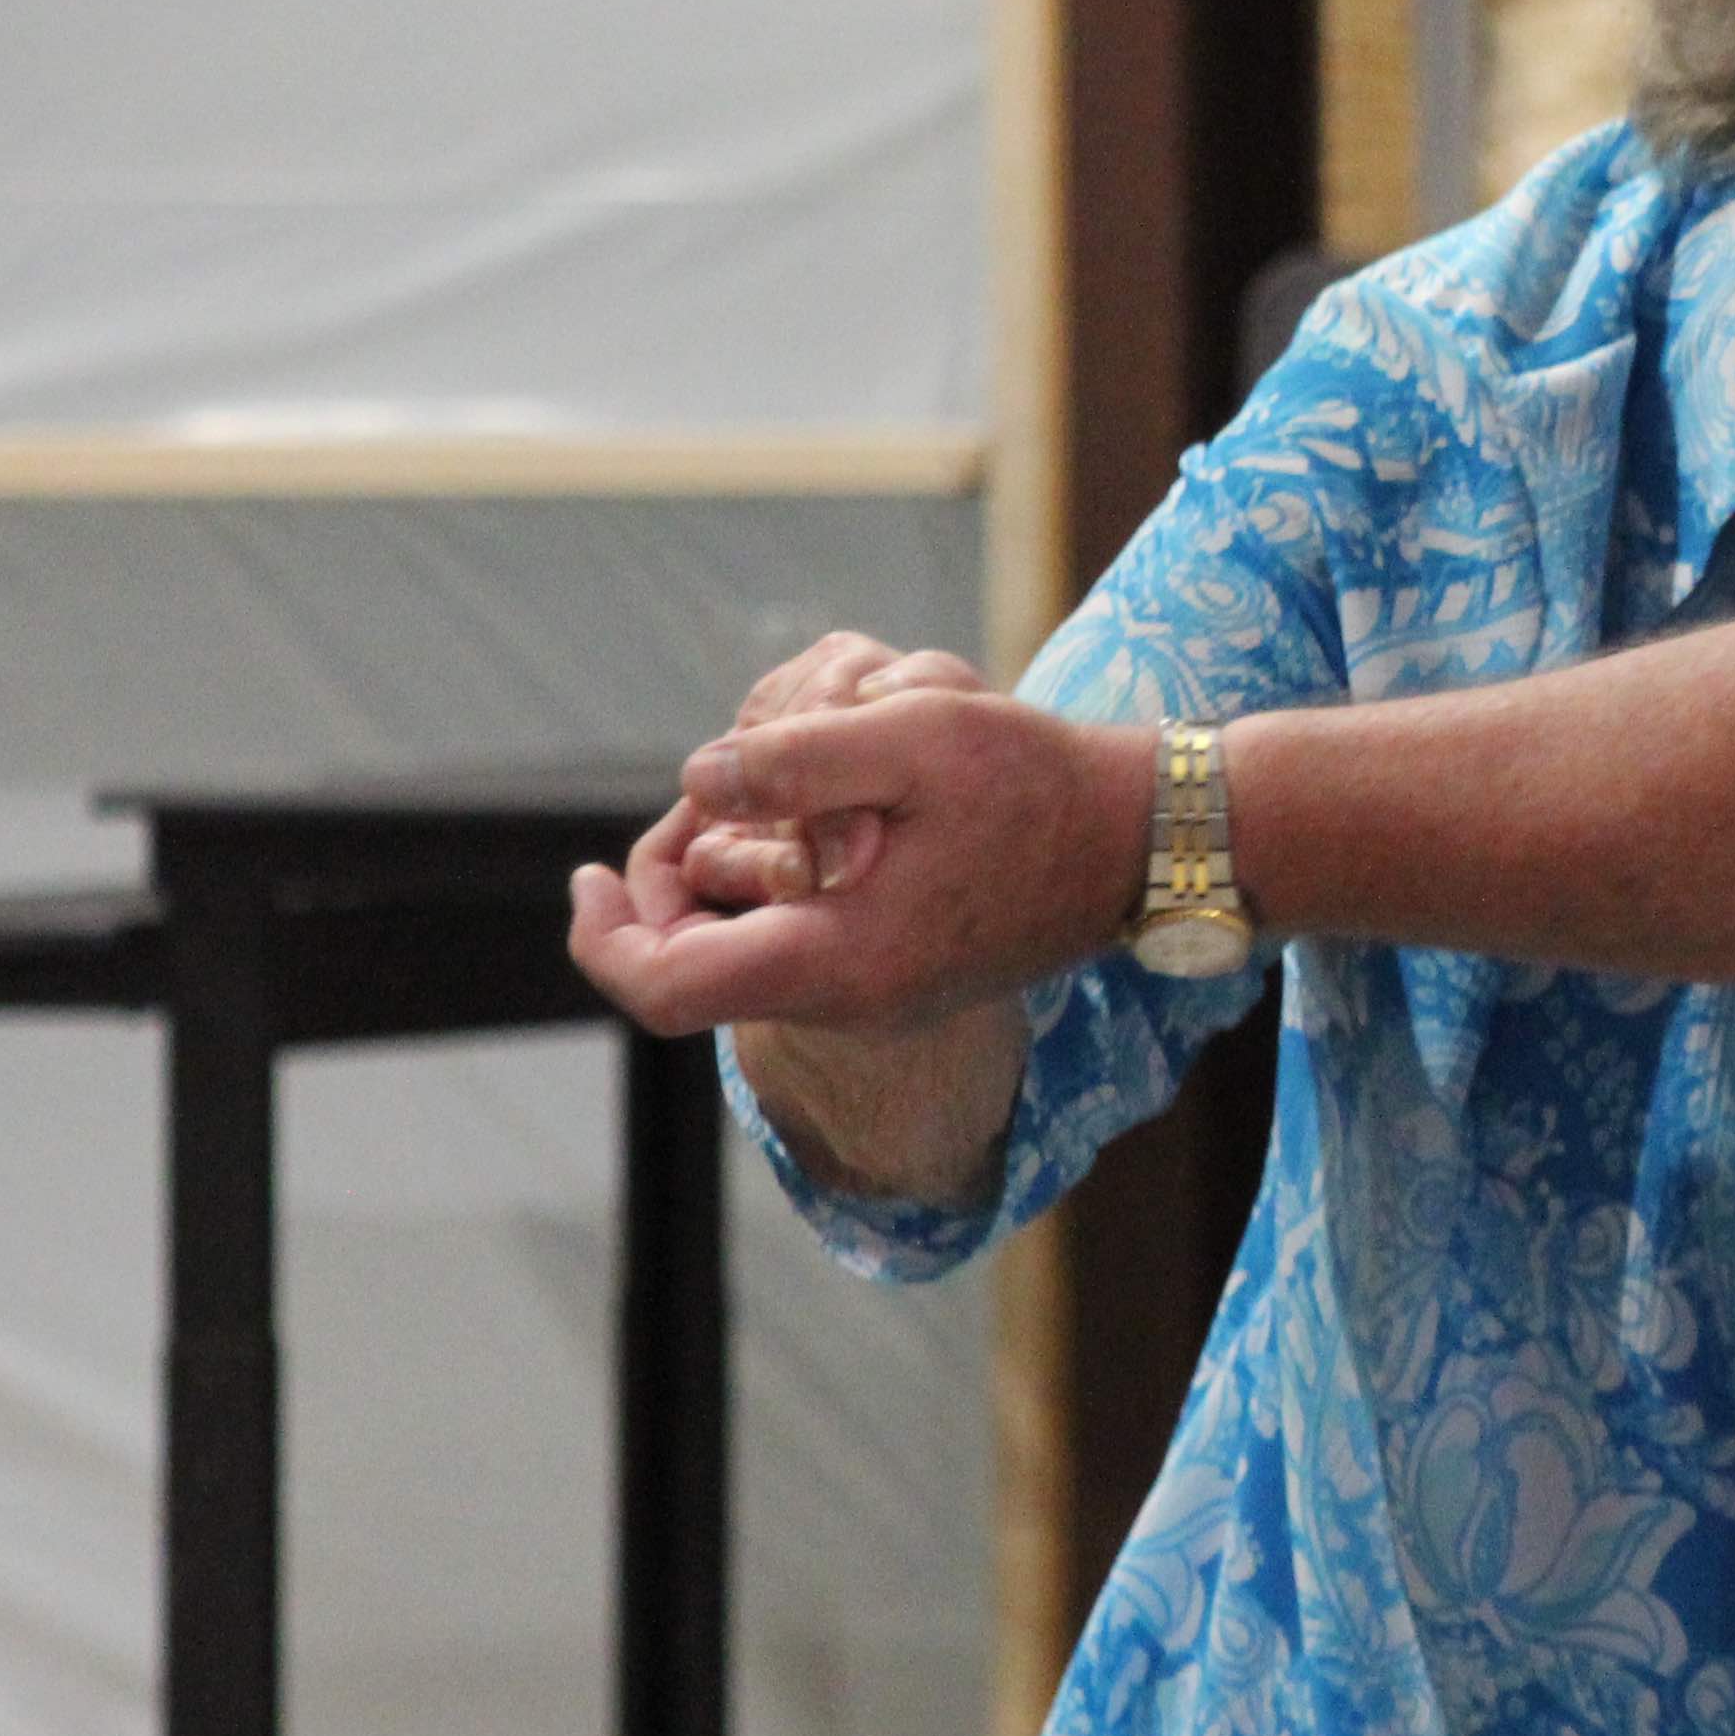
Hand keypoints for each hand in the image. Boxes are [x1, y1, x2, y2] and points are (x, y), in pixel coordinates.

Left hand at [569, 680, 1157, 1038]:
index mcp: (838, 961)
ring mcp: (879, 993)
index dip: (605, 934)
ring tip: (756, 793)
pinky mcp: (905, 971)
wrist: (1149, 841)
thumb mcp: (921, 737)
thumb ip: (799, 759)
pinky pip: (802, 942)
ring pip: (749, 952)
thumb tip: (699, 778)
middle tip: (694, 801)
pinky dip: (782, 882)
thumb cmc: (1041, 786)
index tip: (585, 873)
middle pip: (696, 972)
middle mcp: (848, 997)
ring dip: (730, 874)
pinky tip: (818, 815)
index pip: (667, 986)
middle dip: (669, 883)